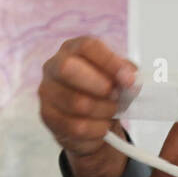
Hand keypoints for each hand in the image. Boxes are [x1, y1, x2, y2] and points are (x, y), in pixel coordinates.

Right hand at [39, 37, 135, 176]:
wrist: (91, 121)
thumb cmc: (103, 93)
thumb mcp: (118, 77)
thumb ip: (126, 73)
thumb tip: (130, 78)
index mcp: (72, 49)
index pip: (87, 47)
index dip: (109, 62)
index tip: (128, 79)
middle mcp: (53, 66)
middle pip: (68, 68)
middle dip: (99, 85)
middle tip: (115, 96)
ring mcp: (47, 91)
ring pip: (76, 102)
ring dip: (102, 111)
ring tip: (111, 112)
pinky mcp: (48, 116)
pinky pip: (75, 126)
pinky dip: (96, 129)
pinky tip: (102, 127)